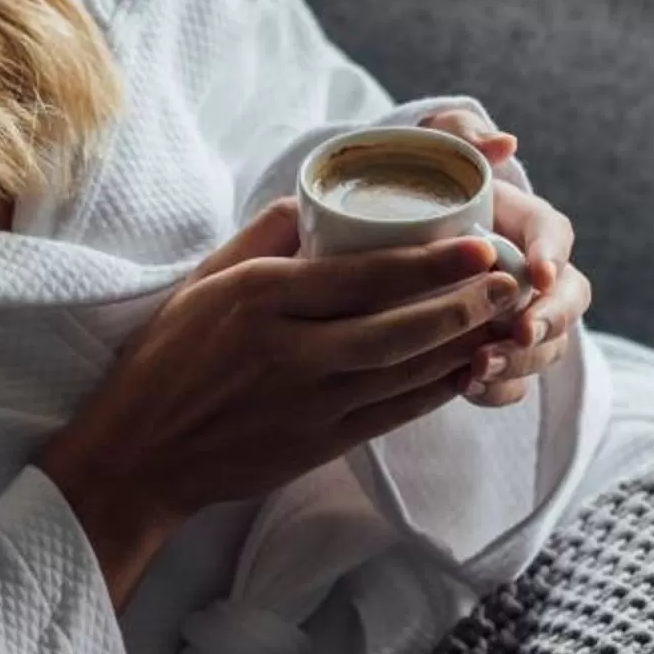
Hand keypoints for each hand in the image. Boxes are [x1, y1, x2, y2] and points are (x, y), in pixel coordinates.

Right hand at [35, 196, 524, 600]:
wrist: (141, 454)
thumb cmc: (171, 356)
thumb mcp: (205, 280)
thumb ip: (264, 237)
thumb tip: (320, 199)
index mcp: (258, 299)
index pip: (360, 276)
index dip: (428, 262)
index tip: (478, 242)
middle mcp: (286, 352)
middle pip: (394, 327)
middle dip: (462, 304)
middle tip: (512, 280)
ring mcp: (306, 404)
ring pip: (403, 372)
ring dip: (462, 346)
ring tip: (507, 319)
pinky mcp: (318, 445)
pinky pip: (393, 414)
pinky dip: (437, 391)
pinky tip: (471, 369)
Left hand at [416, 108, 591, 408]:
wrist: (366, 245)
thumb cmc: (405, 192)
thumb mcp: (423, 153)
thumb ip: (457, 134)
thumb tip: (502, 143)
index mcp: (521, 223)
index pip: (556, 234)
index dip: (554, 254)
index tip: (538, 273)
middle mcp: (530, 274)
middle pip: (568, 299)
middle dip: (552, 318)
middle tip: (521, 330)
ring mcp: (518, 317)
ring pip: (546, 347)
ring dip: (523, 360)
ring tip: (482, 366)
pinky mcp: (497, 356)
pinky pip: (515, 382)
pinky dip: (499, 390)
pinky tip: (467, 388)